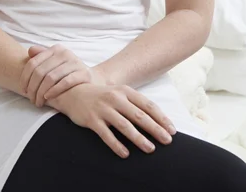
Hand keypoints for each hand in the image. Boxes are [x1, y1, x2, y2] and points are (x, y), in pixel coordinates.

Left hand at [20, 44, 105, 107]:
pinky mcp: (83, 73)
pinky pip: (65, 82)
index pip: (33, 63)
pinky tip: (48, 98)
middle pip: (40, 72)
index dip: (25, 78)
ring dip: (41, 92)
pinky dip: (54, 91)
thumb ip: (42, 57)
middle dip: (33, 88)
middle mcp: (64, 53)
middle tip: (31, 99)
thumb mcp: (54, 63)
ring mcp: (75, 62)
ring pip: (50, 78)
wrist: (91, 80)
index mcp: (55, 49)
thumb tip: (29, 51)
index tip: (23, 90)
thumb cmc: (68, 73)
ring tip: (38, 102)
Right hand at [47, 83, 176, 158]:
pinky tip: (125, 154)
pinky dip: (117, 145)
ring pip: (125, 126)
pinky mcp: (92, 119)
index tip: (172, 130)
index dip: (161, 118)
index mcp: (125, 91)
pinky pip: (106, 135)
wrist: (74, 92)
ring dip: (139, 138)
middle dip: (155, 129)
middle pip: (139, 116)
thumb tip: (158, 121)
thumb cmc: (102, 96)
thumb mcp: (119, 94)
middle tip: (167, 141)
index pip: (148, 105)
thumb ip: (135, 104)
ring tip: (150, 149)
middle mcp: (115, 98)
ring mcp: (103, 109)